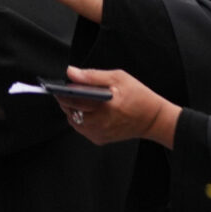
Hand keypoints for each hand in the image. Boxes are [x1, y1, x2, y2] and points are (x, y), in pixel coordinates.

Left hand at [55, 67, 180, 146]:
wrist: (152, 119)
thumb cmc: (139, 96)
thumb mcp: (120, 78)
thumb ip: (93, 76)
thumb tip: (71, 72)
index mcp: (105, 105)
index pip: (72, 99)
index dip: (62, 93)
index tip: (58, 87)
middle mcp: (100, 122)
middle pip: (70, 111)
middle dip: (67, 101)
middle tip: (73, 92)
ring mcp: (98, 133)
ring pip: (74, 121)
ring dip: (74, 110)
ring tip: (83, 102)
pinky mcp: (99, 139)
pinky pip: (82, 129)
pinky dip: (82, 120)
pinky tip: (91, 112)